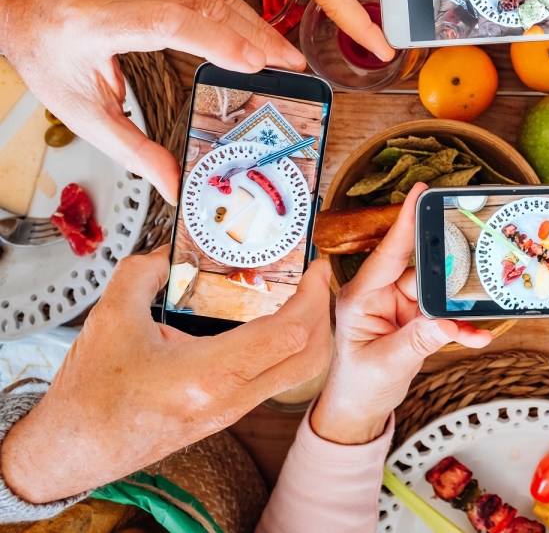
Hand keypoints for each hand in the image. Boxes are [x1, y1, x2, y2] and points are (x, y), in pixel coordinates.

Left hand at [0, 0, 305, 202]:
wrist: (20, 2)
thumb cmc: (48, 52)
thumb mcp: (81, 111)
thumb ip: (132, 149)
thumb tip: (174, 186)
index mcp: (96, 21)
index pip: (168, 21)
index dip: (219, 41)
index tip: (256, 63)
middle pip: (202, 3)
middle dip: (254, 35)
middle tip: (290, 66)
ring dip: (253, 23)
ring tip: (282, 54)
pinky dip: (236, 11)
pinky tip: (256, 32)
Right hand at [0, 248, 331, 503]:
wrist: (71, 451)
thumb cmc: (90, 397)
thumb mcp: (109, 319)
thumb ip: (141, 274)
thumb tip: (168, 252)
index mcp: (208, 376)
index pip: (289, 335)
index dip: (313, 296)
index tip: (316, 269)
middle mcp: (228, 400)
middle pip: (309, 357)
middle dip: (322, 312)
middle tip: (315, 280)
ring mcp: (230, 413)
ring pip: (296, 373)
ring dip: (307, 332)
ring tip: (296, 296)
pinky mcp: (225, 417)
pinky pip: (273, 381)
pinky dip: (284, 350)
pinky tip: (265, 323)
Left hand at [311, 185, 491, 445]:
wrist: (360, 408)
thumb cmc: (359, 384)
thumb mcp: (386, 364)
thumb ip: (418, 341)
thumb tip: (446, 323)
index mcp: (362, 296)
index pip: (388, 252)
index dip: (406, 220)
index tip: (421, 191)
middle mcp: (382, 294)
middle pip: (422, 269)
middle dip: (448, 269)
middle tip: (475, 261)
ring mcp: (402, 306)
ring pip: (439, 292)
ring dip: (459, 306)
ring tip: (479, 315)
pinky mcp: (419, 320)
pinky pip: (445, 315)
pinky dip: (462, 325)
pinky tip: (478, 334)